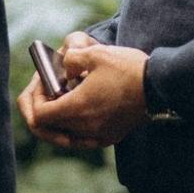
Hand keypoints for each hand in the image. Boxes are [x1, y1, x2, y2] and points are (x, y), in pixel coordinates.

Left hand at [23, 35, 150, 149]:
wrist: (160, 86)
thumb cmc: (129, 69)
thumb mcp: (95, 53)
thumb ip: (70, 59)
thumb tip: (62, 68)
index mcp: (78, 108)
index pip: (38, 116)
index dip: (33, 100)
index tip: (42, 83)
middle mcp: (85, 127)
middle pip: (47, 129)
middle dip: (40, 108)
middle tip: (45, 89)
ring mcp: (97, 135)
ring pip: (62, 135)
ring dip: (55, 119)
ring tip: (61, 97)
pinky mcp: (109, 137)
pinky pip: (80, 139)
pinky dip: (71, 127)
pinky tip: (75, 111)